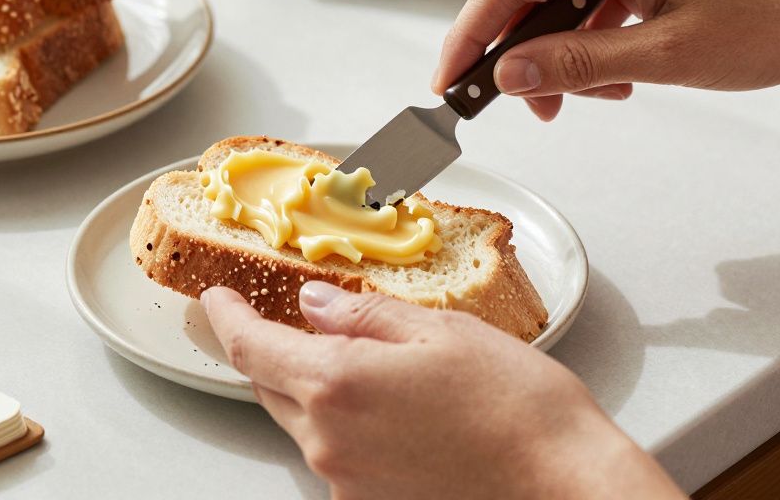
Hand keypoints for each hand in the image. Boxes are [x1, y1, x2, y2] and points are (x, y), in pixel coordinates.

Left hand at [202, 282, 682, 498]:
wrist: (564, 487)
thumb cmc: (518, 407)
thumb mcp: (440, 331)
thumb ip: (363, 315)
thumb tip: (313, 305)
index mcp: (338, 381)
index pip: (250, 346)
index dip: (224, 317)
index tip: (215, 300)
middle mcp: (329, 440)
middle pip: (272, 387)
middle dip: (277, 352)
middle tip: (301, 324)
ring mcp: (346, 482)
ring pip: (305, 424)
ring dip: (320, 392)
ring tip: (382, 372)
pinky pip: (338, 458)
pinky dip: (349, 429)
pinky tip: (400, 416)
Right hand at [432, 0, 779, 120]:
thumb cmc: (775, 19)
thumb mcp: (662, 57)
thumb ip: (575, 65)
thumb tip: (507, 74)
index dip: (471, 34)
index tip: (449, 79)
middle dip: (521, 51)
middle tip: (515, 102)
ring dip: (561, 49)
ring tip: (580, 96)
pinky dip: (591, 34)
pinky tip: (610, 74)